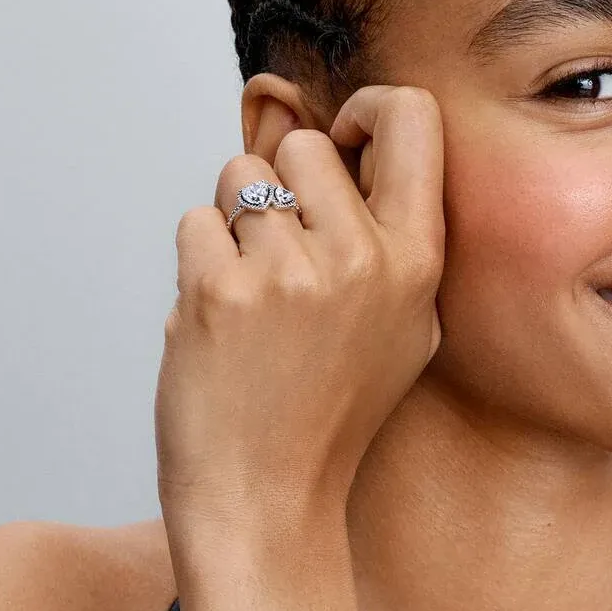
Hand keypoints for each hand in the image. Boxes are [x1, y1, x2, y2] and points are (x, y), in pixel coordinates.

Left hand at [154, 85, 444, 531]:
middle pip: (301, 143)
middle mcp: (362, 257)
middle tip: (279, 255)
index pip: (411, 117)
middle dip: (279, 185)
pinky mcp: (221, 290)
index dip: (367, 108)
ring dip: (233, 223)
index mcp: (416, 261)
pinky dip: (198, 262)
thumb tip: (350, 151)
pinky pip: (195, 222)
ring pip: (238, 176)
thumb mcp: (403, 329)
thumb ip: (389, 239)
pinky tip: (218, 321)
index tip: (340, 138)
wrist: (268, 502)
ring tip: (250, 295)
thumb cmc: (329, 412)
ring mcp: (290, 273)